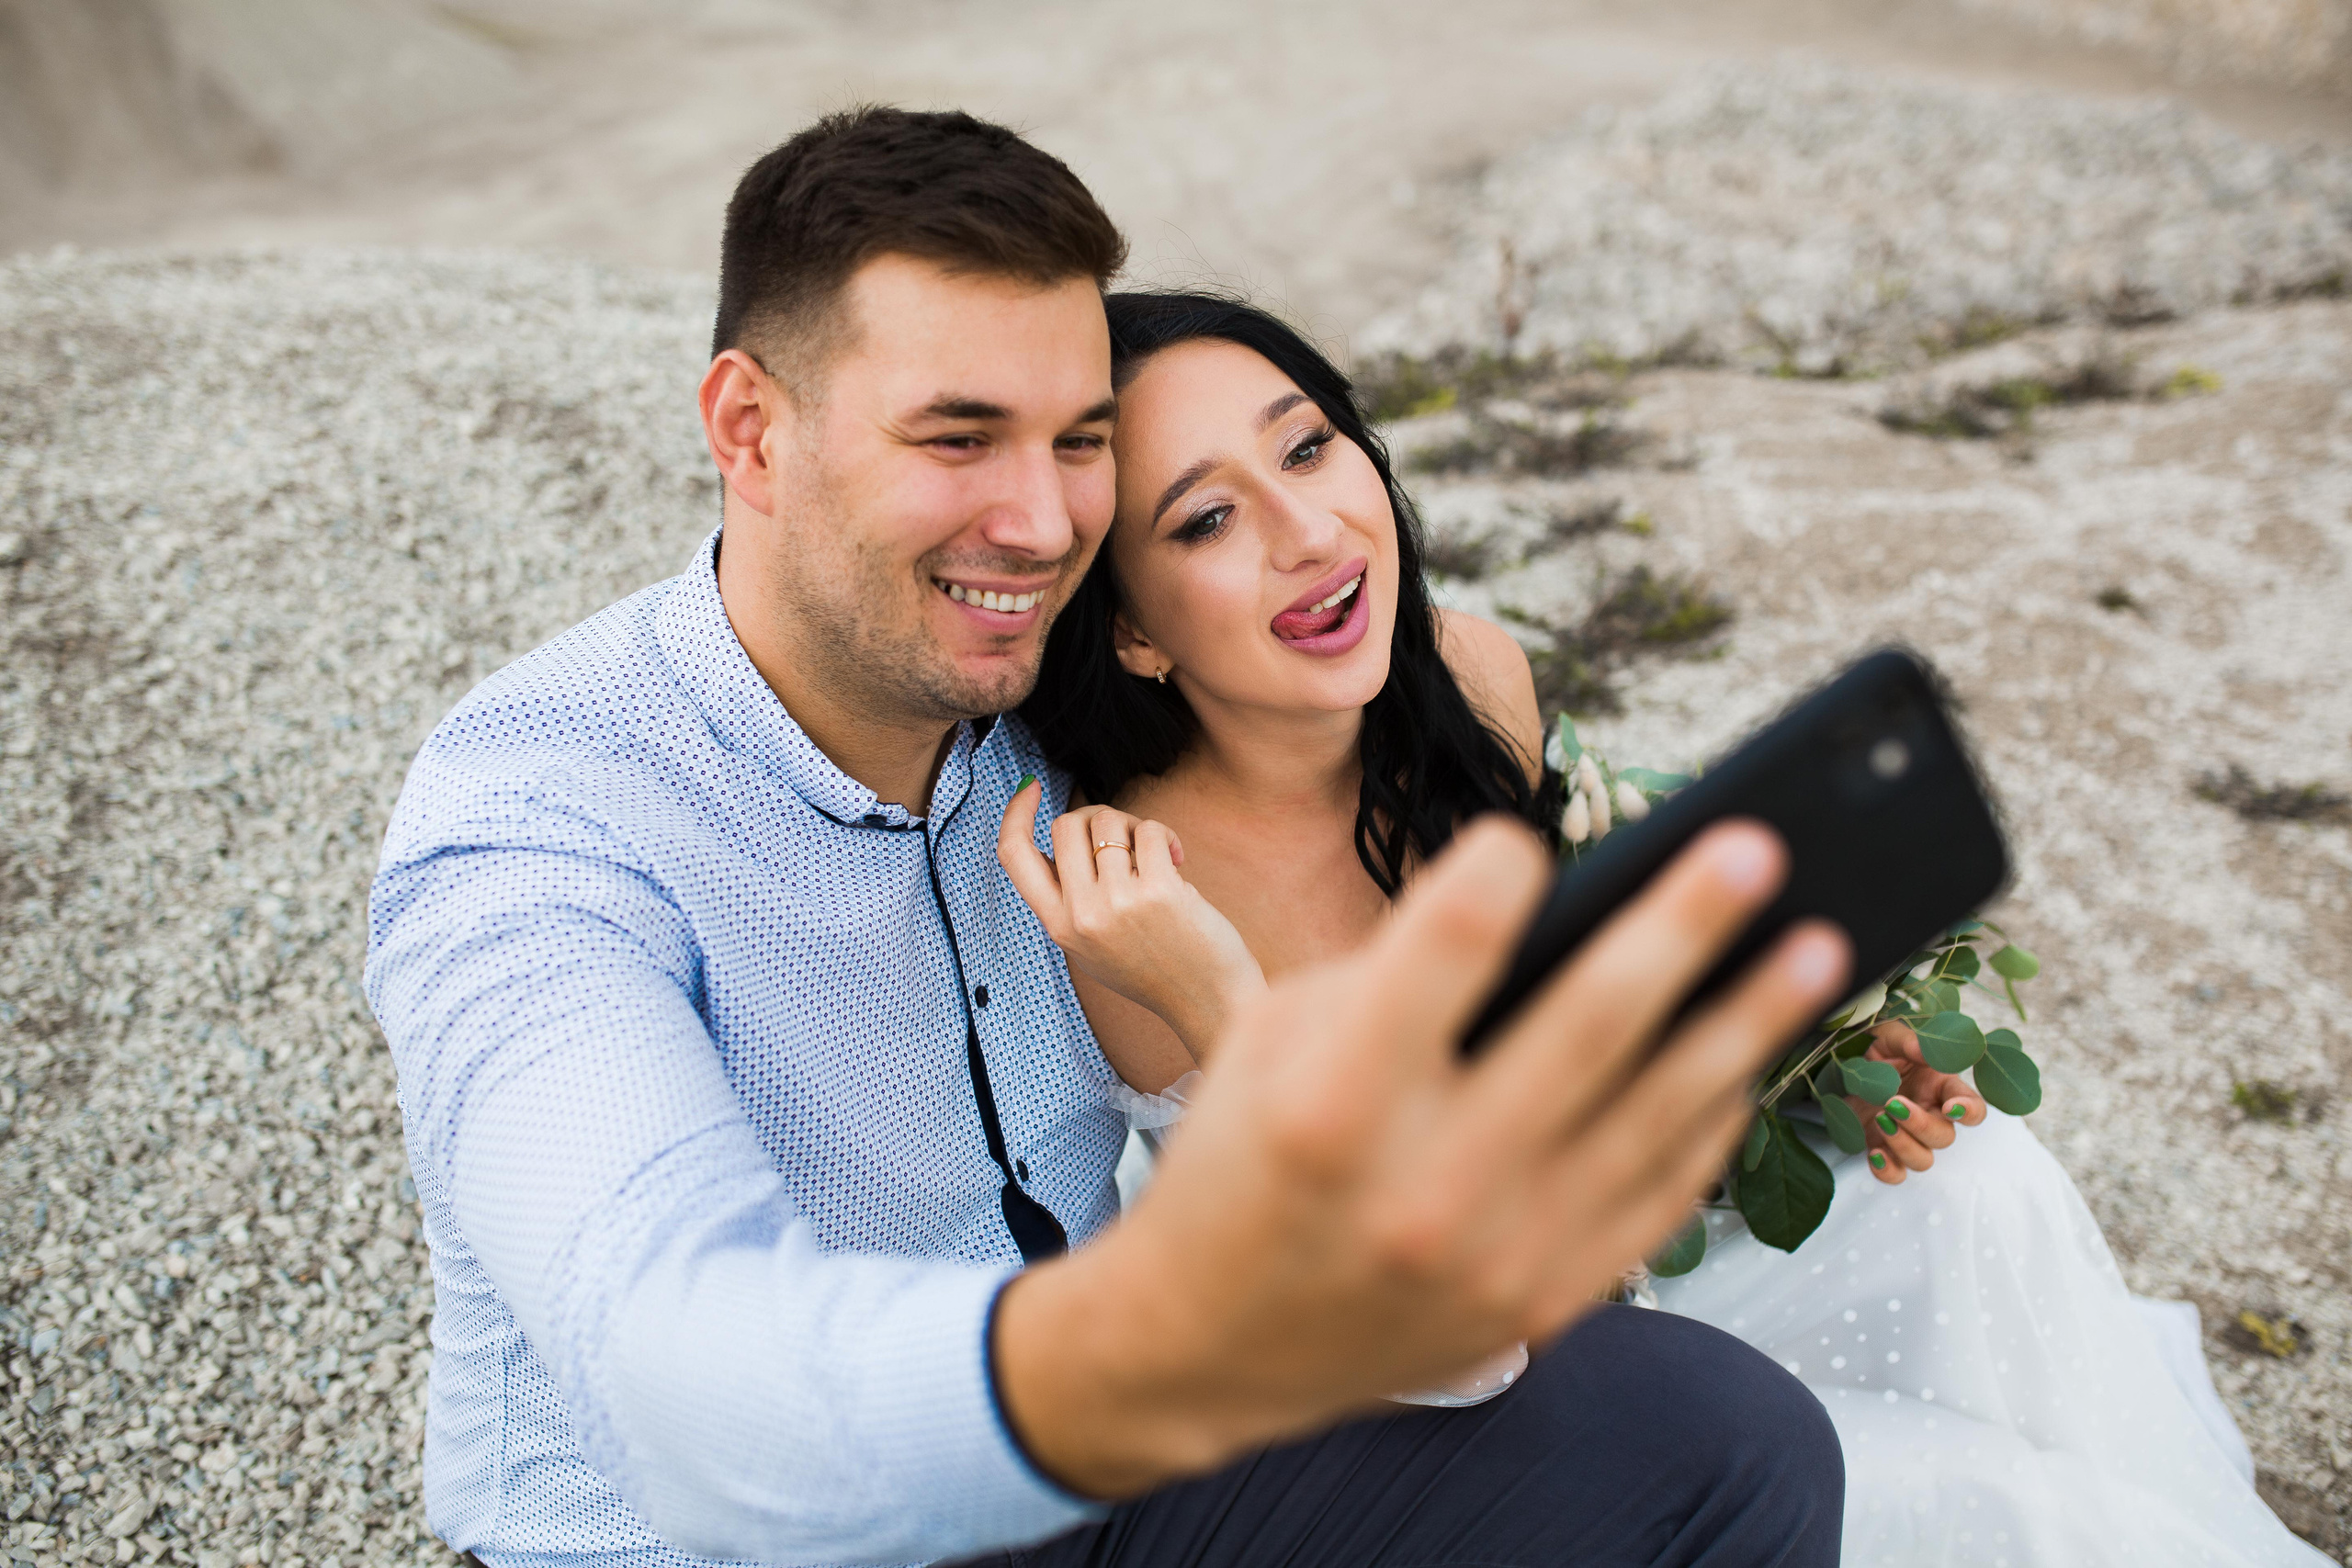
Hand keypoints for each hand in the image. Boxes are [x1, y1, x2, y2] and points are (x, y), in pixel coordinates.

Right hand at [994, 817, 1849, 1497]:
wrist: (1209, 1343)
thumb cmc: (1242, 1161)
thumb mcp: (1273, 1043)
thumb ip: (1395, 976)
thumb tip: (1550, 912)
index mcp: (1336, 1100)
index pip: (1446, 949)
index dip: (1497, 872)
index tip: (1530, 836)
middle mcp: (1426, 1183)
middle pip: (1589, 1025)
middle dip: (1683, 925)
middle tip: (1760, 848)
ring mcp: (1499, 1254)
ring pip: (1658, 1113)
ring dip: (1747, 1020)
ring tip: (1817, 946)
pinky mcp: (1545, 1302)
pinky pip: (1660, 1193)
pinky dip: (1711, 1116)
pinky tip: (1748, 1054)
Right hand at [998, 779, 1263, 1059]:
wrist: (1207, 1000)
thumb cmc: (1154, 966)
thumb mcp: (1091, 943)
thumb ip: (1071, 898)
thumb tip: (1065, 835)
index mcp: (1058, 926)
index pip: (1013, 855)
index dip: (1016, 814)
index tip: (1032, 788)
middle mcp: (1081, 915)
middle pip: (1067, 825)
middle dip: (1097, 818)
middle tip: (1126, 839)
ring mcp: (1119, 903)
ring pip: (1109, 822)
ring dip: (1135, 826)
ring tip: (1156, 854)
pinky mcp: (1159, 892)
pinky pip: (1150, 831)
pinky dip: (1165, 837)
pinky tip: (1178, 860)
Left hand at [1846, 1019, 1986, 1184]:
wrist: (1839, 1065)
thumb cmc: (1875, 1048)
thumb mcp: (1887, 1035)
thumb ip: (1906, 1041)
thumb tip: (1922, 1049)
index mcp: (1940, 1086)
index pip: (1973, 1108)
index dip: (1969, 1112)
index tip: (1951, 1107)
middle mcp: (1930, 1114)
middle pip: (1944, 1138)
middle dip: (1920, 1125)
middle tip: (1892, 1104)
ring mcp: (1907, 1135)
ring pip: (1923, 1160)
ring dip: (1903, 1146)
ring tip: (1880, 1120)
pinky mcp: (1883, 1148)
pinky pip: (1895, 1174)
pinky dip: (1887, 1170)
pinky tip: (1874, 1153)